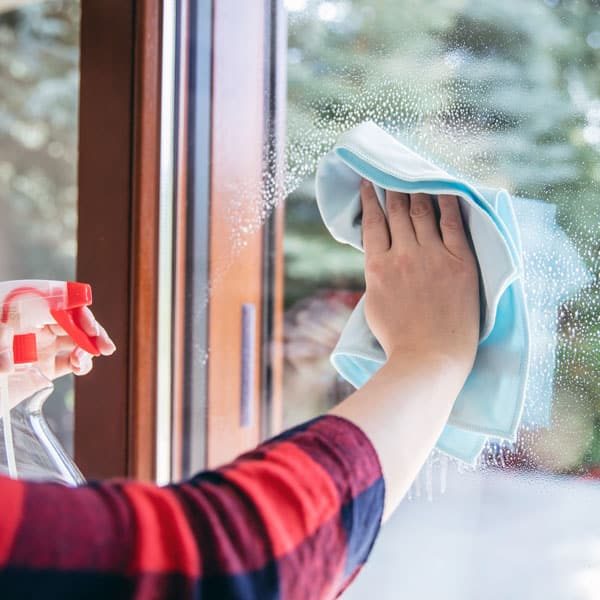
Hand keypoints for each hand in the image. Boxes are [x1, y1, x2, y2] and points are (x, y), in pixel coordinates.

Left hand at [0, 307, 115, 407]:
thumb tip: (7, 365)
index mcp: (18, 306)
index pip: (55, 299)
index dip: (76, 310)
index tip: (87, 326)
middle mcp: (33, 323)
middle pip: (71, 319)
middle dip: (91, 330)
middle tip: (104, 345)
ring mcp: (40, 344)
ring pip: (75, 339)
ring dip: (87, 348)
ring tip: (84, 361)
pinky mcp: (44, 366)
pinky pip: (70, 360)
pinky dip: (81, 363)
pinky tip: (80, 368)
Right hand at [360, 180, 478, 378]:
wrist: (430, 357)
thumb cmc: (398, 338)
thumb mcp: (374, 304)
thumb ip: (376, 276)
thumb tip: (381, 258)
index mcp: (378, 266)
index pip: (373, 222)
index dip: (371, 199)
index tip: (369, 184)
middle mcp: (403, 254)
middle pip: (398, 211)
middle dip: (393, 189)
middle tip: (393, 174)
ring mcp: (433, 255)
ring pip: (423, 212)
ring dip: (417, 190)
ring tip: (416, 177)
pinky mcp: (459, 261)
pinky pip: (453, 223)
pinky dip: (448, 202)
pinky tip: (445, 188)